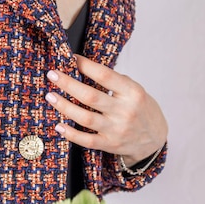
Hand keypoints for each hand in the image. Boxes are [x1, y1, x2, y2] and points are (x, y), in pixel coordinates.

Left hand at [45, 54, 167, 165]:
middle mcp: (124, 111)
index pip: (105, 76)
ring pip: (85, 118)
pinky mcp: (109, 144)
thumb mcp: (136, 91)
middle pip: (91, 96)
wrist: (154, 139)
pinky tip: (59, 125)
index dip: (86, 66)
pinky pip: (86, 140)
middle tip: (52, 75)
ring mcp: (116, 130)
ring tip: (50, 96)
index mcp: (132, 93)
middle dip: (68, 84)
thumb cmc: (141, 109)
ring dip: (65, 107)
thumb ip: (115, 82)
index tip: (70, 58)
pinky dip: (71, 134)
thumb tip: (86, 68)